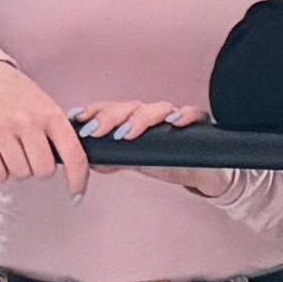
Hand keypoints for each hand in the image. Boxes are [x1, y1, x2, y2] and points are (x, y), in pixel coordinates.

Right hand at [0, 58, 91, 193]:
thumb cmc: (7, 88)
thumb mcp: (40, 102)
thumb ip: (54, 129)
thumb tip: (68, 160)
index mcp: (49, 112)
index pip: (74, 155)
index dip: (78, 179)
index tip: (77, 193)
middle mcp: (28, 121)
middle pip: (43, 170)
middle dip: (36, 168)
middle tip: (26, 153)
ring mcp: (1, 128)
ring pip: (19, 173)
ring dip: (14, 168)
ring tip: (7, 148)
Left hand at [68, 98, 227, 198]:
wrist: (206, 174)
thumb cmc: (171, 162)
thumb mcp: (138, 162)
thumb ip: (115, 160)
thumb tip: (89, 161)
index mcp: (138, 120)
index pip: (114, 109)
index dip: (95, 110)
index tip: (76, 118)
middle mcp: (155, 115)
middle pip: (131, 107)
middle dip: (109, 117)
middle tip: (93, 131)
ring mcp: (177, 118)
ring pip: (158, 108)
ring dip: (139, 119)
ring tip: (125, 134)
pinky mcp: (200, 125)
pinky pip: (195, 114)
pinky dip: (185, 115)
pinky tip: (173, 122)